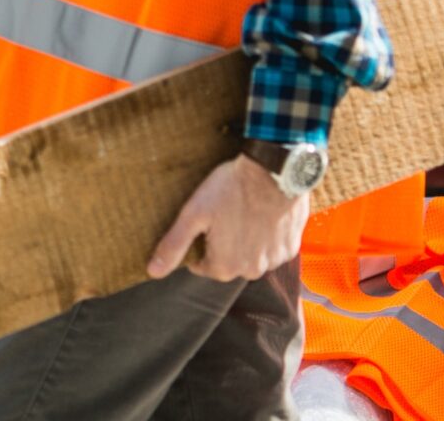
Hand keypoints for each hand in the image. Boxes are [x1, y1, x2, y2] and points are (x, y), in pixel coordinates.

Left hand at [147, 155, 308, 281]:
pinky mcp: (291, 248)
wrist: (274, 173)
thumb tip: (152, 271)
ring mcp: (274, 261)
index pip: (201, 266)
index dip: (198, 243)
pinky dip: (265, 236)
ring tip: (240, 212)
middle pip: (227, 262)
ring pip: (251, 255)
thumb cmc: (230, 190)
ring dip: (244, 240)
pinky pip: (272, 248)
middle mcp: (251, 272)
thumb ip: (174, 245)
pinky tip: (260, 215)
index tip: (201, 222)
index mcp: (225, 267)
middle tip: (220, 214)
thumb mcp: (193, 215)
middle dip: (221, 243)